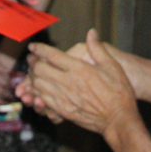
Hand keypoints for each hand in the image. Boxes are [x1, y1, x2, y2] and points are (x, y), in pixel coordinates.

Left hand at [20, 29, 139, 135]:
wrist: (118, 118)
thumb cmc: (118, 92)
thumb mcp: (112, 65)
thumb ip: (98, 48)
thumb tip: (91, 33)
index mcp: (79, 69)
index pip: (52, 55)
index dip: (39, 49)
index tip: (33, 46)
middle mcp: (68, 82)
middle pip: (40, 69)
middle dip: (32, 63)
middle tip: (31, 59)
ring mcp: (64, 98)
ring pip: (39, 85)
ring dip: (33, 78)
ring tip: (33, 73)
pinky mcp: (63, 111)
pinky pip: (43, 100)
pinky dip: (38, 93)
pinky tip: (40, 90)